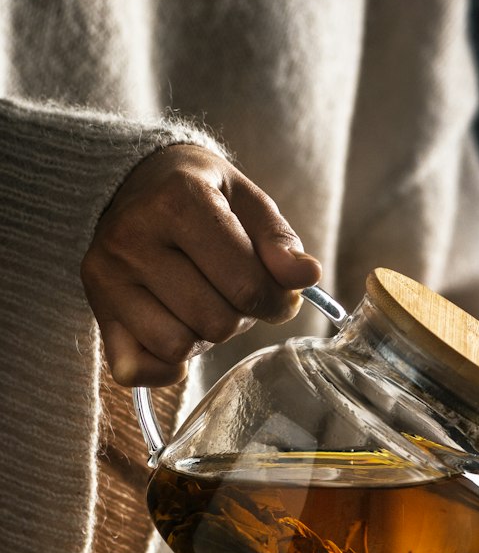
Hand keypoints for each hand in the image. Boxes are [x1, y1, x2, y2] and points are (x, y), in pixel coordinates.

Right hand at [81, 144, 321, 385]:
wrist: (132, 182)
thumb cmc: (199, 194)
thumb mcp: (246, 199)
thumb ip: (279, 240)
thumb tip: (307, 277)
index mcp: (177, 201)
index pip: (247, 285)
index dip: (278, 301)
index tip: (280, 294)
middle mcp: (132, 238)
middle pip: (215, 321)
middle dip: (242, 317)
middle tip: (236, 293)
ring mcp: (107, 277)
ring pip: (178, 347)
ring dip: (205, 337)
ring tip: (205, 304)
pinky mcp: (97, 309)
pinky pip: (133, 370)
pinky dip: (165, 368)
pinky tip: (180, 334)